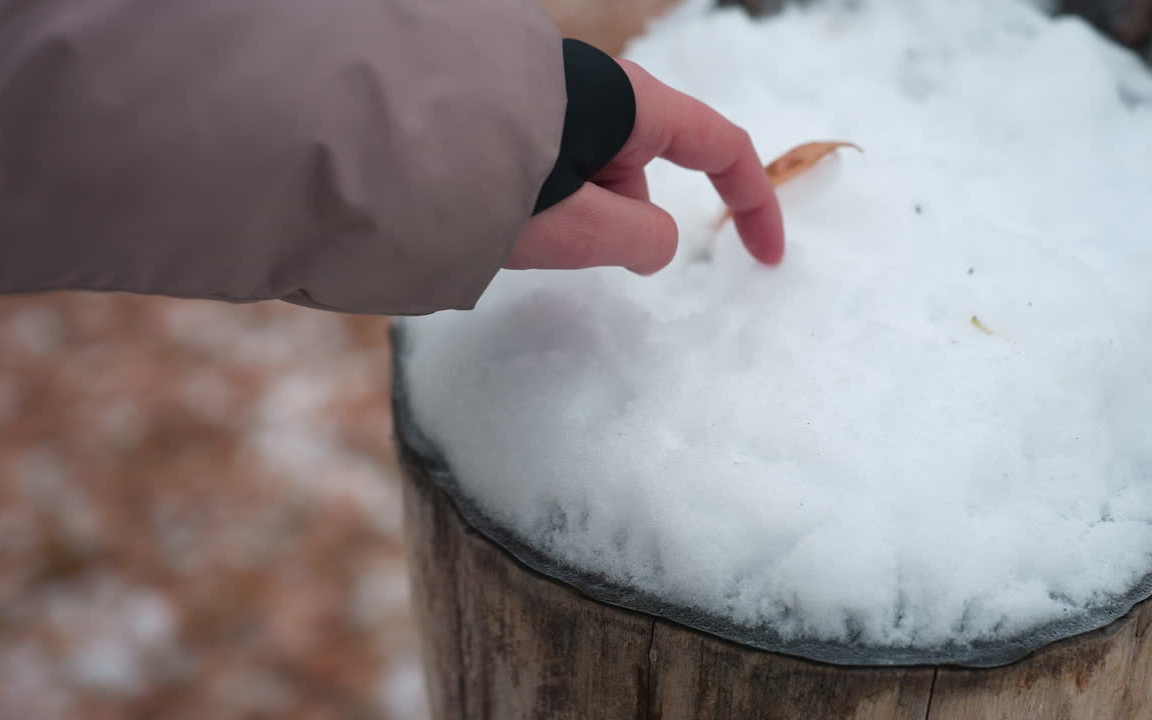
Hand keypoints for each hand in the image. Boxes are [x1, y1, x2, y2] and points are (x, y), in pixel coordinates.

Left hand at [505, 60, 784, 274]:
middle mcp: (603, 96)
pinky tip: (494, 211)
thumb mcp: (580, 228)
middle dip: (619, 222)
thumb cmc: (491, 181)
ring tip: (506, 226)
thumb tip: (653, 242)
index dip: (753, 202)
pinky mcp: (519, 115)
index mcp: (634, 108)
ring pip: (594, 174)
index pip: (722, 148)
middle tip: (560, 248)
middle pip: (645, 170)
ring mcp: (559, 103)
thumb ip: (640, 239)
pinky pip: (556, 166)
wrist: (387, 137)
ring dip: (570, 216)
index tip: (764, 258)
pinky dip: (543, 200)